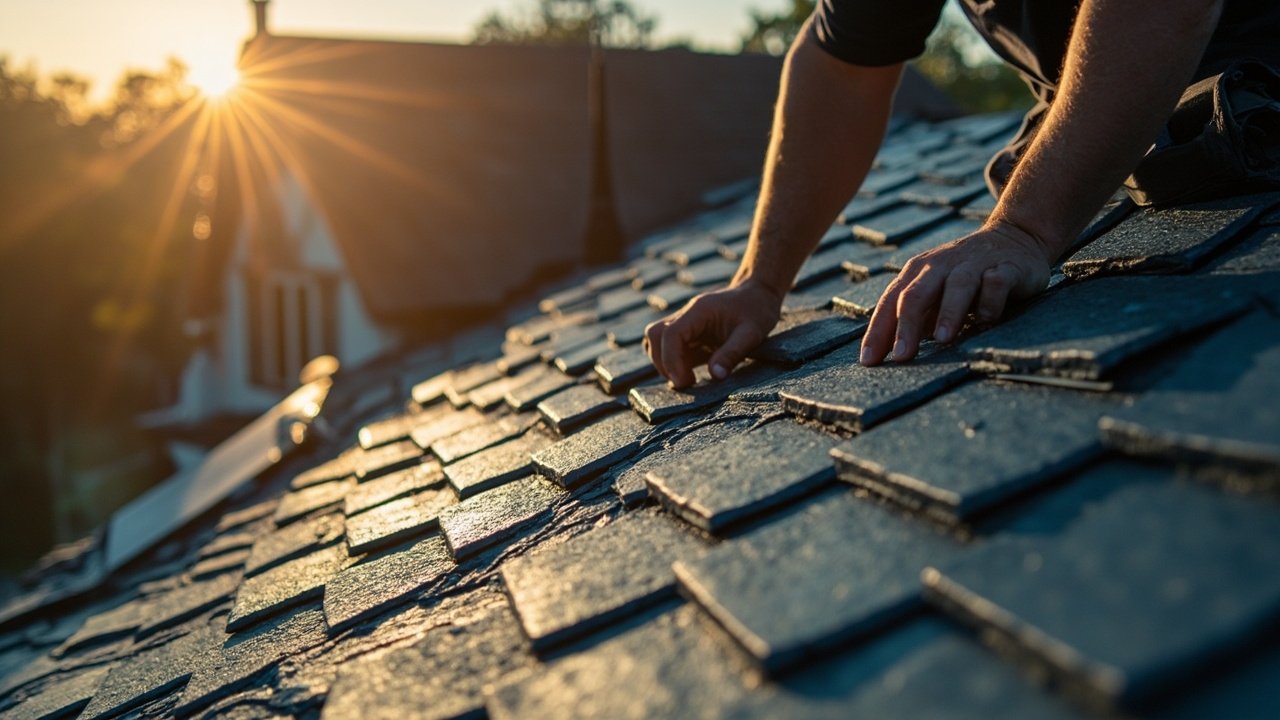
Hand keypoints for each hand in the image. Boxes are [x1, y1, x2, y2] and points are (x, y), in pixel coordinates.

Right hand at [644, 279, 782, 388]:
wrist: (757, 295)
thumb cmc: (757, 311)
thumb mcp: (752, 333)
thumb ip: (732, 353)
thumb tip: (715, 375)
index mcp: (699, 310)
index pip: (671, 334)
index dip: (671, 360)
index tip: (683, 382)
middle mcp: (686, 315)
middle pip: (655, 336)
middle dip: (664, 363)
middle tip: (686, 383)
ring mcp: (684, 323)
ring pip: (656, 341)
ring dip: (664, 363)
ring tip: (686, 380)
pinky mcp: (687, 334)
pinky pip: (668, 347)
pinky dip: (671, 363)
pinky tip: (688, 375)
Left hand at [860, 221, 1052, 364]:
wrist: (1016, 238)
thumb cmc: (966, 277)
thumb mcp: (937, 294)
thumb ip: (917, 319)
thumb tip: (891, 356)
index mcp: (917, 273)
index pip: (890, 302)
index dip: (878, 332)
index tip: (869, 361)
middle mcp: (940, 266)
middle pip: (916, 295)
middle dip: (905, 326)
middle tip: (901, 356)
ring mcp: (973, 264)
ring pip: (956, 286)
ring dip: (948, 313)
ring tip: (943, 340)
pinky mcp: (1006, 267)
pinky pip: (996, 283)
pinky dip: (990, 300)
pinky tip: (986, 319)